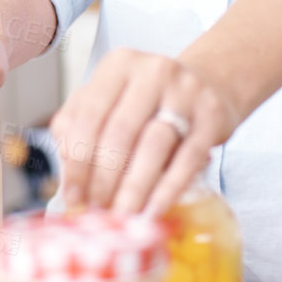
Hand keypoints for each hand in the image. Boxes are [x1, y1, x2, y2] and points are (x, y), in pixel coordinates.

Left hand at [49, 48, 235, 216]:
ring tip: (122, 216)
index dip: (78, 160)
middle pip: (120, 131)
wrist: (208, 85)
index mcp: (118, 65)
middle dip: (104, 178)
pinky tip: (153, 211)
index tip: (73, 196)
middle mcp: (152, 71)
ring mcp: (186, 91)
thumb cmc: (147, 101)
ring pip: (154, 145)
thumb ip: (79, 126)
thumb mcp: (111, 100)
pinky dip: (168, 189)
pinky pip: (188, 159)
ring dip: (133, 188)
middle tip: (97, 211)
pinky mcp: (213, 115)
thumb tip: (68, 172)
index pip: (89, 115)